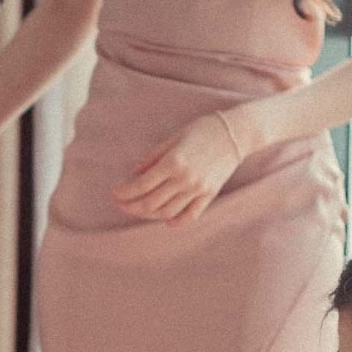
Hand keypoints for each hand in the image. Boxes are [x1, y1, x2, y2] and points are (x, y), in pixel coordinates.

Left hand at [111, 113, 242, 223]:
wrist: (236, 133)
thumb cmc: (202, 130)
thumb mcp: (173, 138)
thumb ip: (153, 158)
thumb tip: (134, 174)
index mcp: (173, 163)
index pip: (141, 185)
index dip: (124, 193)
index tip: (114, 194)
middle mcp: (184, 179)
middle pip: (150, 203)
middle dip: (131, 206)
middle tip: (121, 204)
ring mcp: (198, 189)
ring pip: (167, 212)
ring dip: (149, 214)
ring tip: (139, 209)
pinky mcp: (210, 194)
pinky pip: (190, 215)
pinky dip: (176, 221)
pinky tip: (165, 220)